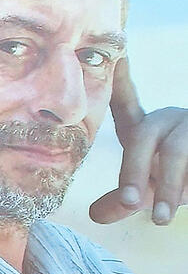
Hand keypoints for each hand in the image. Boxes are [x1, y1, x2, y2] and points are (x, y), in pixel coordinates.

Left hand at [90, 58, 187, 225]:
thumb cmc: (178, 181)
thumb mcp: (149, 189)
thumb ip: (123, 199)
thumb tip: (95, 215)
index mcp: (147, 128)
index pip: (125, 103)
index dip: (118, 81)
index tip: (114, 55)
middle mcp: (169, 120)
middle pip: (144, 138)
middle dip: (135, 173)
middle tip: (129, 203)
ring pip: (177, 152)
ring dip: (170, 188)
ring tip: (161, 218)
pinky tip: (187, 198)